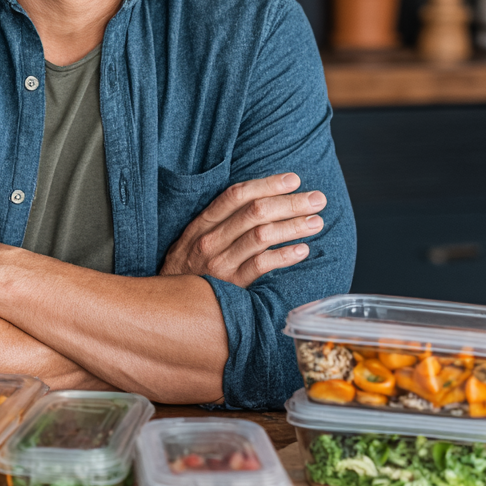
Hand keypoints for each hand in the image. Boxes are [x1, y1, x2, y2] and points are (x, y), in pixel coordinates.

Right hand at [160, 173, 324, 287]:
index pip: (237, 195)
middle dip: (289, 203)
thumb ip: (221, 221)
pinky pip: (261, 266)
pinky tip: (303, 250)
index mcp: (203, 223)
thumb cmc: (189, 267)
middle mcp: (210, 239)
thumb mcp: (195, 238)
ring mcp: (219, 263)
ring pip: (261, 236)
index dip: (267, 184)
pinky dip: (284, 256)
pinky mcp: (230, 286)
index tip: (293, 179)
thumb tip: (261, 201)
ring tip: (316, 222)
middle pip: (254, 212)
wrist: (168, 305)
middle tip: (317, 199)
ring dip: (293, 226)